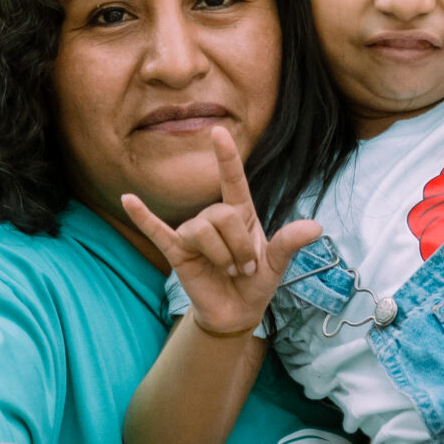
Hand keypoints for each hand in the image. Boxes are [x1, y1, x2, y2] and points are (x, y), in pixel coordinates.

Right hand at [121, 126, 322, 334]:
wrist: (236, 312)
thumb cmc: (256, 283)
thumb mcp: (277, 265)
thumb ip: (289, 244)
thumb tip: (316, 227)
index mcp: (241, 214)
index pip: (233, 180)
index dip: (226, 157)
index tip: (218, 131)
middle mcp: (215, 218)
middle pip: (221, 215)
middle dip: (239, 245)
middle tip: (244, 267)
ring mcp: (194, 233)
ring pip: (202, 230)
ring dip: (220, 256)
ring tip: (227, 270)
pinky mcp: (177, 251)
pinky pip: (157, 231)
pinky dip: (143, 217)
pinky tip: (127, 200)